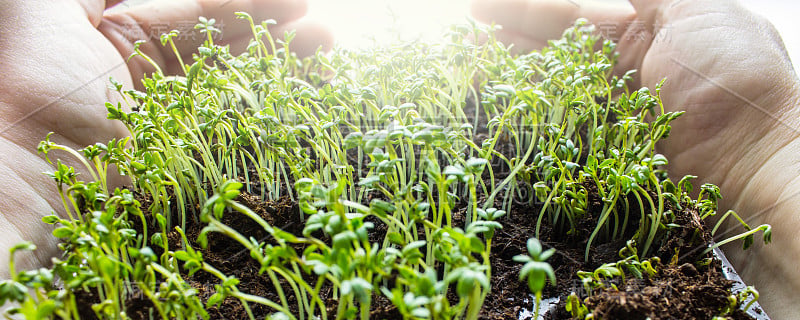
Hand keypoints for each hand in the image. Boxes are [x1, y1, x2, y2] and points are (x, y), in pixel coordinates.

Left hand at [0, 0, 330, 277]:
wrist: (27, 178)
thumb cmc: (33, 81)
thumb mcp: (42, 7)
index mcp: (111, 29)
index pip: (188, 7)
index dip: (237, 1)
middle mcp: (143, 69)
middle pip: (218, 39)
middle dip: (268, 26)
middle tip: (315, 22)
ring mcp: (166, 114)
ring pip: (232, 77)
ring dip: (278, 60)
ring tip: (325, 45)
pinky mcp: (182, 152)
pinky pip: (233, 120)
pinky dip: (269, 104)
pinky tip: (303, 88)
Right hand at [471, 0, 799, 316]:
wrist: (755, 164)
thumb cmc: (731, 80)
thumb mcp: (699, 10)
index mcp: (646, 31)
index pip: (574, 15)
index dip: (530, 9)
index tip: (485, 7)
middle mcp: (624, 70)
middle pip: (555, 48)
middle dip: (511, 34)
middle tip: (468, 30)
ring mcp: (611, 114)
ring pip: (551, 87)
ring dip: (511, 72)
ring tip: (469, 58)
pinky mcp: (603, 153)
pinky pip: (556, 128)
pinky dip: (526, 115)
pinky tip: (498, 103)